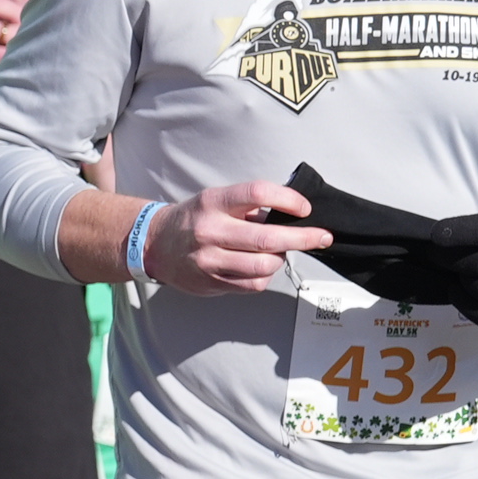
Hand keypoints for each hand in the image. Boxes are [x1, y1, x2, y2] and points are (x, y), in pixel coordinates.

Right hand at [147, 181, 332, 295]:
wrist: (155, 245)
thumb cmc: (194, 220)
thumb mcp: (216, 201)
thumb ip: (250, 207)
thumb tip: (293, 216)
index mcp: (213, 203)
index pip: (258, 193)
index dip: (289, 200)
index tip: (304, 208)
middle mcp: (210, 230)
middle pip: (267, 237)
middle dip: (304, 237)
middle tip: (322, 237)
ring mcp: (209, 259)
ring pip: (264, 265)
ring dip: (279, 259)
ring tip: (276, 253)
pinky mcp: (211, 281)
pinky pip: (254, 284)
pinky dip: (264, 276)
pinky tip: (258, 267)